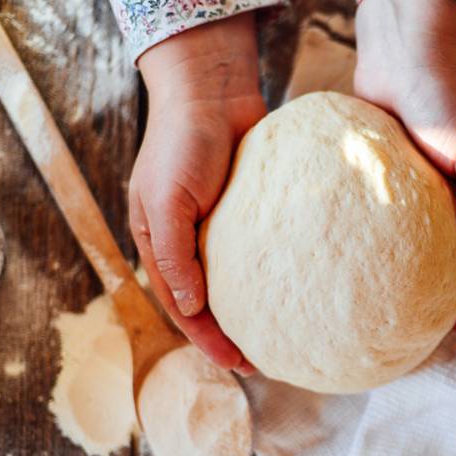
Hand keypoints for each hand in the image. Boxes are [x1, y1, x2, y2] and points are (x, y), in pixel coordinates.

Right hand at [129, 13, 262, 373]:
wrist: (212, 91)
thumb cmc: (182, 142)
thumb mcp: (166, 199)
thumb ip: (173, 253)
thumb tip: (191, 307)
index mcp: (160, 243)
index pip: (183, 306)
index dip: (207, 338)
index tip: (237, 363)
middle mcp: (189, 240)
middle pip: (210, 300)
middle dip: (231, 333)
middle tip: (263, 362)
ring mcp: (220, 226)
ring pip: (236, 279)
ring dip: (253, 308)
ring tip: (281, 333)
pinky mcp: (250, 210)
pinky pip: (260, 249)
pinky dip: (271, 273)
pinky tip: (295, 287)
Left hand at [353, 0, 455, 330]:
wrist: (402, 56)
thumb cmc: (447, 100)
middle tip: (445, 326)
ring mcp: (437, 185)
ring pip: (440, 240)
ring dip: (433, 273)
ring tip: (416, 307)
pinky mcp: (405, 177)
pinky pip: (407, 220)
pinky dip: (404, 246)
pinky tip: (387, 265)